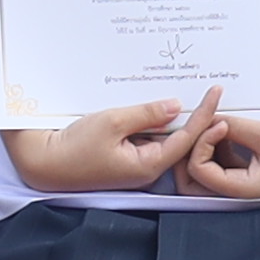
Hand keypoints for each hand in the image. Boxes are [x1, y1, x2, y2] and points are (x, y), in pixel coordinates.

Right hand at [17, 88, 219, 197]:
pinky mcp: (123, 160)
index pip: (187, 138)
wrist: (43, 163)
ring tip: (183, 92)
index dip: (204, 114)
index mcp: (148, 165)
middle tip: (206, 89)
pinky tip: (154, 106)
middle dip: (192, 116)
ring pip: (162, 139)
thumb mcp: (112, 122)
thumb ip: (147, 114)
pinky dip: (152, 123)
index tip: (216, 92)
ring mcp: (134, 166)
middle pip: (179, 141)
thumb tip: (175, 106)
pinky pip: (146, 139)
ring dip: (170, 118)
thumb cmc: (73, 148)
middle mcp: (146, 169)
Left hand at [178, 111, 259, 201]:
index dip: (201, 142)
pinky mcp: (243, 172)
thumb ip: (235, 127)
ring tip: (222, 123)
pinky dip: (217, 144)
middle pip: (190, 179)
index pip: (199, 170)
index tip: (221, 122)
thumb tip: (209, 117)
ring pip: (202, 169)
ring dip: (204, 145)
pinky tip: (231, 128)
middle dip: (190, 150)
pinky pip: (218, 160)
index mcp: (240, 189)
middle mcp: (234, 191)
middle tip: (204, 124)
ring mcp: (238, 182)